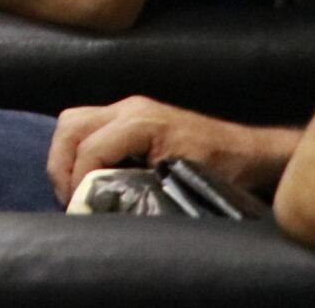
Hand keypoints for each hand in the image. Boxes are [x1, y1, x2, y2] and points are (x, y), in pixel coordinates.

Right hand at [47, 96, 302, 204]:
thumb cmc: (228, 170)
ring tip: (72, 187)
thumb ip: (141, 189)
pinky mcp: (131, 115)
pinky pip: (88, 124)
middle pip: (71, 126)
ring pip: (74, 121)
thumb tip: (102, 205)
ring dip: (66, 154)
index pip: (91, 146)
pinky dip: (78, 148)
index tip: (78, 207)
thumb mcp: (185, 183)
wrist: (253, 152)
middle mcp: (131, 108)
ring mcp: (130, 108)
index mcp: (144, 122)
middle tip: (67, 197)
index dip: (77, 180)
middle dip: (61, 164)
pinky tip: (87, 173)